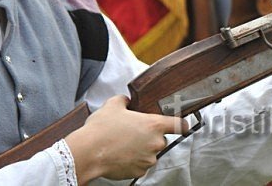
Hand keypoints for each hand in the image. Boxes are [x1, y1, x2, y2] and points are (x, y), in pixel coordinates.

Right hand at [65, 95, 188, 183]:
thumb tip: (126, 101)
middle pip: (161, 139)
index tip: (182, 125)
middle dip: (150, 136)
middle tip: (133, 132)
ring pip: (150, 153)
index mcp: (153, 125)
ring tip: (123, 143)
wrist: (89, 152)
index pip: (179, 125)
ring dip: (141, 149)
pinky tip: (120, 154)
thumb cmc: (102, 129)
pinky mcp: (139, 172)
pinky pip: (140, 164)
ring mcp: (148, 160)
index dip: (181, 124)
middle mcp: (155, 143)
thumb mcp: (112, 105)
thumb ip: (124, 100)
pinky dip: (133, 160)